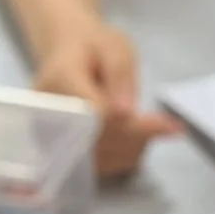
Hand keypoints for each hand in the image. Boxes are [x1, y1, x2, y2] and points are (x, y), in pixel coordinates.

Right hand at [33, 24, 182, 178]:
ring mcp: (48, 136)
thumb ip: (120, 74)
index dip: (132, 125)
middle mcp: (46, 113)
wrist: (69, 56)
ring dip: (133, 148)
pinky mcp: (58, 152)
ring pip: (99, 159)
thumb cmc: (94, 48)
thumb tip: (125, 113)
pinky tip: (137, 138)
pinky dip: (123, 156)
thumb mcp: (115, 47)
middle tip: (169, 126)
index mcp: (58, 80)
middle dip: (137, 137)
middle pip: (97, 141)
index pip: (96, 114)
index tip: (169, 125)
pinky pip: (97, 166)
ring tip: (153, 127)